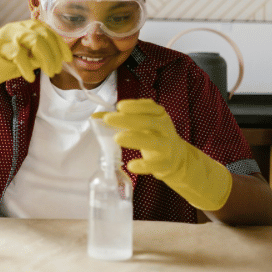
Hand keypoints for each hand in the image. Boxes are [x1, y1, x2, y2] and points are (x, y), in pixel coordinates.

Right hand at [0, 18, 71, 81]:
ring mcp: (7, 35)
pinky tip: (30, 77)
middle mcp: (17, 27)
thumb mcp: (21, 57)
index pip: (48, 30)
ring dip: (47, 58)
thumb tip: (56, 59)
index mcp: (23, 27)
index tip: (67, 58)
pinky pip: (19, 55)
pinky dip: (28, 67)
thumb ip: (36, 55)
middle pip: (44, 34)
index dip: (60, 44)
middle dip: (55, 53)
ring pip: (35, 40)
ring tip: (49, 73)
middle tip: (56, 70)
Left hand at [101, 99, 231, 210]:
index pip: (149, 107)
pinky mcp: (165, 163)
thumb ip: (119, 119)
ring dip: (135, 139)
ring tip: (117, 138)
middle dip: (128, 120)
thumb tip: (94, 117)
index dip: (135, 106)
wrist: (176, 156)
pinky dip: (144, 165)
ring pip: (153, 142)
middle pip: (148, 122)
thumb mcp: (141, 123)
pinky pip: (155, 164)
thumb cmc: (153, 135)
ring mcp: (167, 146)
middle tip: (109, 119)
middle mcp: (165, 128)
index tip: (119, 106)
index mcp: (159, 115)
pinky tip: (131, 165)